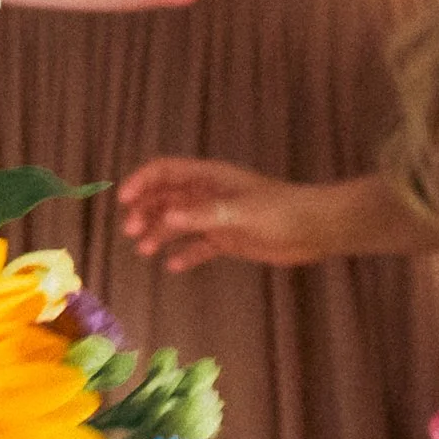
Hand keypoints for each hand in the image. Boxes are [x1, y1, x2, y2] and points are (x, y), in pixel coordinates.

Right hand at [117, 155, 312, 272]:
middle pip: (166, 197)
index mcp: (209, 178)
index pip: (165, 172)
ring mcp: (216, 217)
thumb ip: (202, 214)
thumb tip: (167, 215)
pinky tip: (173, 266)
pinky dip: (185, 254)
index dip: (141, 182)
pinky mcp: (227, 238)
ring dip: (159, 233)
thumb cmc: (279, 212)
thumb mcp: (239, 212)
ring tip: (144, 250)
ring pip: (177, 222)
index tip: (124, 201)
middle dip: (145, 211)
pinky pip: (198, 245)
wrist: (314, 229)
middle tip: (132, 232)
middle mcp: (207, 195)